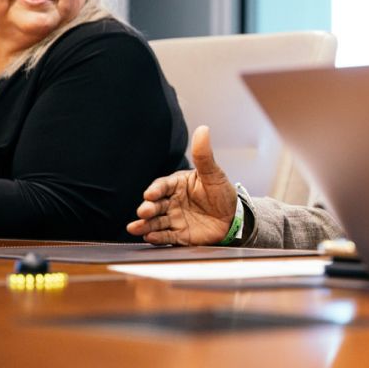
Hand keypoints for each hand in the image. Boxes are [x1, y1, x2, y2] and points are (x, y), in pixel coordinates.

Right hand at [126, 126, 238, 244]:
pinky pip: (166, 237)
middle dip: (148, 208)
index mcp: (177, 184)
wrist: (233, 217)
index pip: (163, 185)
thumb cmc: (221, 192)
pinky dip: (157, 238)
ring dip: (145, 224)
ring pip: (155, 222)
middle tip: (144, 210)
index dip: (156, 189)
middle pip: (156, 204)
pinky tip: (150, 238)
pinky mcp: (179, 235)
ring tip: (135, 228)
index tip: (150, 193)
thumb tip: (203, 129)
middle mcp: (172, 201)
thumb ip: (204, 155)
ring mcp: (174, 219)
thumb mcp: (214, 174)